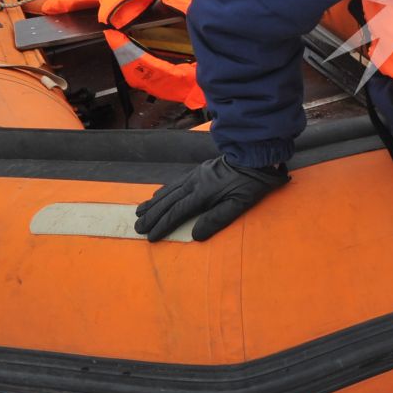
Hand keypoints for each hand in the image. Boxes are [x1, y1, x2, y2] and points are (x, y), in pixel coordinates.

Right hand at [134, 156, 288, 241]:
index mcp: (203, 194)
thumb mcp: (240, 204)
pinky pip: (175, 182)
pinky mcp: (199, 171)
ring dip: (153, 203)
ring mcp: (195, 175)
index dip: (162, 226)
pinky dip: (163, 191)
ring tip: (140, 213)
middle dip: (152, 216)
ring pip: (169, 191)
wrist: (255, 156)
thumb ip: (217, 219)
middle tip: (137, 228)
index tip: (150, 237)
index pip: (177, 213)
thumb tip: (195, 235)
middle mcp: (194, 183)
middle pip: (168, 202)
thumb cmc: (251, 183)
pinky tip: (157, 195)